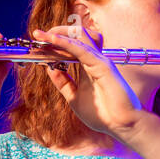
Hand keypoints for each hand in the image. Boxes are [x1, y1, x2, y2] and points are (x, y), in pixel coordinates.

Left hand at [30, 21, 141, 137]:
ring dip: (58, 33)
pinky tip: (52, 39)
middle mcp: (95, 59)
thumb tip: (50, 69)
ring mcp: (99, 60)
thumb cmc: (103, 114)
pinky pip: (81, 48)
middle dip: (55, 32)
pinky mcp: (102, 65)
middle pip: (75, 35)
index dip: (55, 42)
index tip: (38, 44)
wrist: (121, 126)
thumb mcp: (74, 97)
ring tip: (41, 35)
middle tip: (37, 36)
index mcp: (88, 66)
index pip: (72, 45)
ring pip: (78, 36)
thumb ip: (63, 83)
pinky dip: (64, 42)